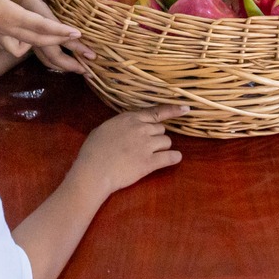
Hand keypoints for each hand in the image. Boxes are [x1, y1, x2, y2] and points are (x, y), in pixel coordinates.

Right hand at [0, 0, 90, 72]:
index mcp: (11, 15)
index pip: (42, 27)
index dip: (61, 31)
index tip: (77, 33)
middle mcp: (7, 29)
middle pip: (38, 40)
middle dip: (59, 41)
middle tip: (76, 41)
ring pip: (25, 46)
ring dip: (40, 44)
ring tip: (54, 37)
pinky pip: (11, 45)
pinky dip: (21, 44)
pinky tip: (25, 36)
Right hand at [69, 105, 185, 195]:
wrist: (94, 170)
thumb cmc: (93, 150)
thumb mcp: (105, 128)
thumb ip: (121, 125)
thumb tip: (127, 126)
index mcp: (130, 118)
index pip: (155, 112)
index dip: (172, 110)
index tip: (185, 108)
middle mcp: (141, 129)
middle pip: (161, 129)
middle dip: (157, 136)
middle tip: (146, 146)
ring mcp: (146, 145)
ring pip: (166, 142)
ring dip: (162, 148)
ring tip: (151, 155)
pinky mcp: (149, 162)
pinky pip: (169, 157)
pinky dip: (174, 158)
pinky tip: (174, 158)